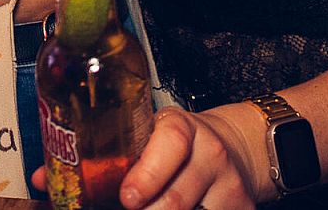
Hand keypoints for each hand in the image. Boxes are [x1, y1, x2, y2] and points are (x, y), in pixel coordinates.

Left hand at [118, 108, 259, 209]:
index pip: (171, 144)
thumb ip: (128, 152)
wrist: (228, 148)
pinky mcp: (244, 206)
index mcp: (183, 127)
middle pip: (176, 198)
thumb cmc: (176, 145)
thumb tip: (83, 181)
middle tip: (132, 208)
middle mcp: (212, 153)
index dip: (148, 174)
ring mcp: (231, 183)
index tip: (128, 197)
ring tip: (151, 208)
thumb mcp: (154, 134)